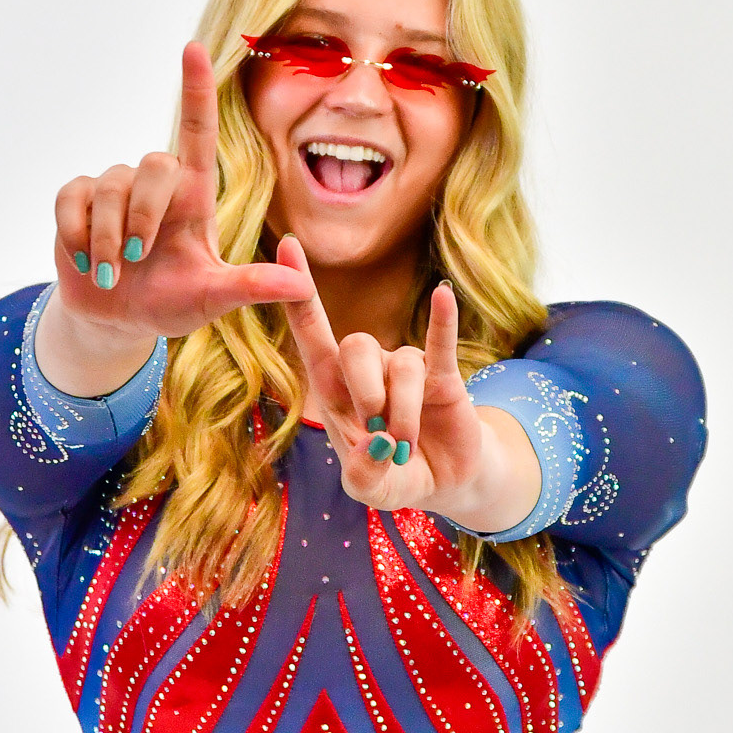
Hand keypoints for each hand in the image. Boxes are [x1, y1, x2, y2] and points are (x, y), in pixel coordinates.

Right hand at [51, 42, 312, 344]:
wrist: (118, 319)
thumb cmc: (172, 301)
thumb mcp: (213, 298)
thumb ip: (251, 287)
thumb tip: (303, 286)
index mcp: (193, 194)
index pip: (197, 130)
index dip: (196, 88)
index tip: (195, 47)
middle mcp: (155, 183)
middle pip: (153, 166)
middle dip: (143, 216)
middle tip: (136, 259)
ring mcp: (114, 188)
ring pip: (109, 188)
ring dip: (107, 237)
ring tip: (112, 274)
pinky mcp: (76, 201)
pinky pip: (71, 199)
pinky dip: (76, 235)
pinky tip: (85, 262)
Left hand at [274, 235, 517, 523]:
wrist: (444, 481)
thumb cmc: (394, 475)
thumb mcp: (369, 488)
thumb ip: (363, 476)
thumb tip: (375, 448)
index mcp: (335, 389)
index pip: (312, 333)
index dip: (299, 293)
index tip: (287, 244)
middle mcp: (368, 369)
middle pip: (355, 345)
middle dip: (365, 391)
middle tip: (378, 433)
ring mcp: (406, 368)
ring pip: (401, 366)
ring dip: (403, 411)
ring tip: (406, 445)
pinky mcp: (443, 376)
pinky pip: (441, 343)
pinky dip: (442, 322)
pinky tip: (443, 296)